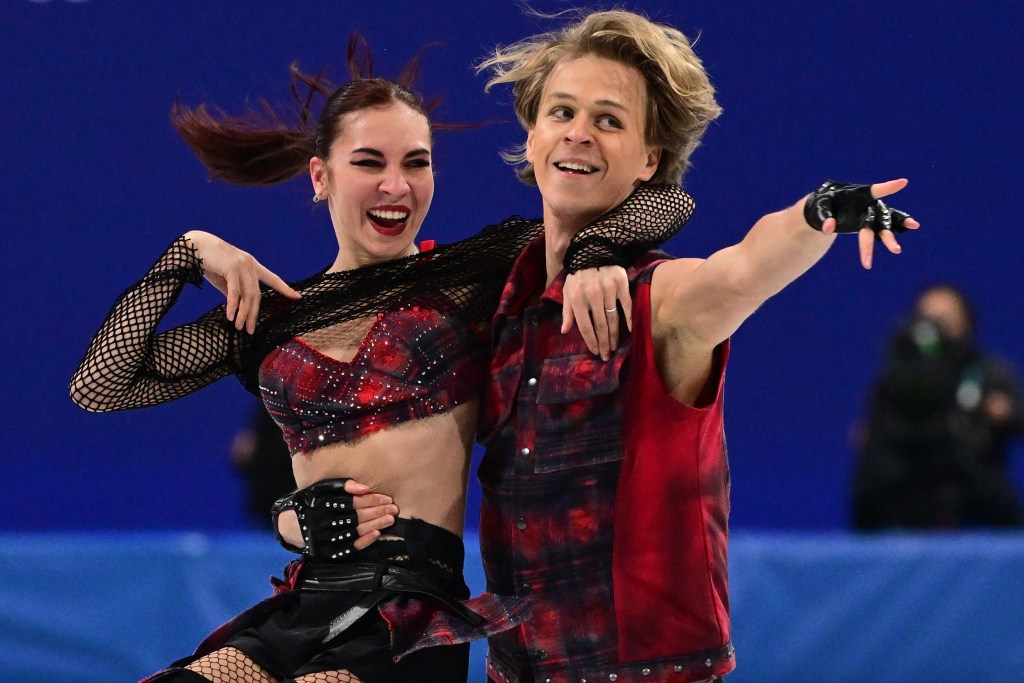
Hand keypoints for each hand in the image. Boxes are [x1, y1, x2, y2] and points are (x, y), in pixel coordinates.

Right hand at [183, 230, 300, 332]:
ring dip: (243, 313)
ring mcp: (242, 265)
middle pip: (257, 294)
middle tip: (250, 330)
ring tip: (240, 327)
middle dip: (253, 314)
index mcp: (251, 265)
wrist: (192, 246)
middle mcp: (250, 264)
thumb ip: (234, 290)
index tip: (297, 297)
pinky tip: (231, 317)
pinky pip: (235, 292)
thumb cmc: (208, 262)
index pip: (272, 278)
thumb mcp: (225, 279)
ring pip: (247, 295)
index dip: (284, 288)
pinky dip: (233, 305)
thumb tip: (239, 306)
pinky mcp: (232, 267)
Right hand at [272, 478, 398, 556]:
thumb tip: (364, 487)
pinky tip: (377, 534)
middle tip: (394, 509)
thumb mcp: (320, 489)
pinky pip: (349, 548)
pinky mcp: (328, 552)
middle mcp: (323, 523)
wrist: (292, 526)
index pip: (351, 503)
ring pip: (354, 532)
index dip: (370, 500)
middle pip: (355, 517)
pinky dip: (364, 541)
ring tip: (390, 520)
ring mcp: (326, 539)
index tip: (386, 498)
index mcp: (322, 505)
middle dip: (377, 512)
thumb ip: (341, 485)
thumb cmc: (311, 502)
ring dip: (374, 526)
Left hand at [562, 266, 631, 360]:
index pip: (584, 326)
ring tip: (614, 347)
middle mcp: (593, 296)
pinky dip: (628, 318)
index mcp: (578, 299)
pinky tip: (629, 330)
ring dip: (614, 335)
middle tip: (607, 356)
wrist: (593, 249)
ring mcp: (608, 290)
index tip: (595, 352)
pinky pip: (626, 305)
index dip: (590, 341)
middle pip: (600, 325)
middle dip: (603, 343)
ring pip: (613, 318)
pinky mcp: (621, 284)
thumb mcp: (567, 291)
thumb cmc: (578, 274)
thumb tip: (564, 331)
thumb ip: (567, 312)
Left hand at [803, 179, 920, 268]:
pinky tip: (902, 240)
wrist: (826, 209)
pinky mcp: (872, 224)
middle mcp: (870, 205)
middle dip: (886, 236)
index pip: (874, 190)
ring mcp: (873, 215)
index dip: (888, 187)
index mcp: (859, 195)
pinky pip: (884, 230)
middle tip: (895, 251)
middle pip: (880, 220)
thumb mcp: (819, 208)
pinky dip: (894, 234)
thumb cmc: (823, 204)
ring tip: (897, 251)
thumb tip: (829, 229)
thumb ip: (824, 218)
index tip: (902, 182)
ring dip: (890, 239)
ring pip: (884, 227)